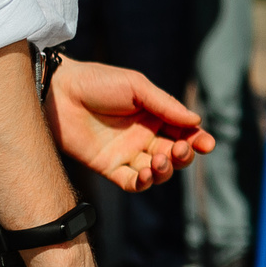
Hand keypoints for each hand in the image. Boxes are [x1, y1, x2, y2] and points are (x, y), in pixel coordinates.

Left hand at [48, 59, 211, 191]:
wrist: (58, 93)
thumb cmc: (97, 82)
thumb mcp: (137, 86)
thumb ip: (166, 105)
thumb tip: (196, 121)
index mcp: (154, 116)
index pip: (183, 132)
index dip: (198, 139)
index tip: (207, 144)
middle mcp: (143, 136)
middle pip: (174, 155)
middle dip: (183, 156)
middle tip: (180, 149)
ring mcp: (126, 153)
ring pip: (156, 172)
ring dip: (165, 171)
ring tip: (159, 160)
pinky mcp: (108, 167)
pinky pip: (131, 183)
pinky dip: (143, 183)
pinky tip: (146, 175)